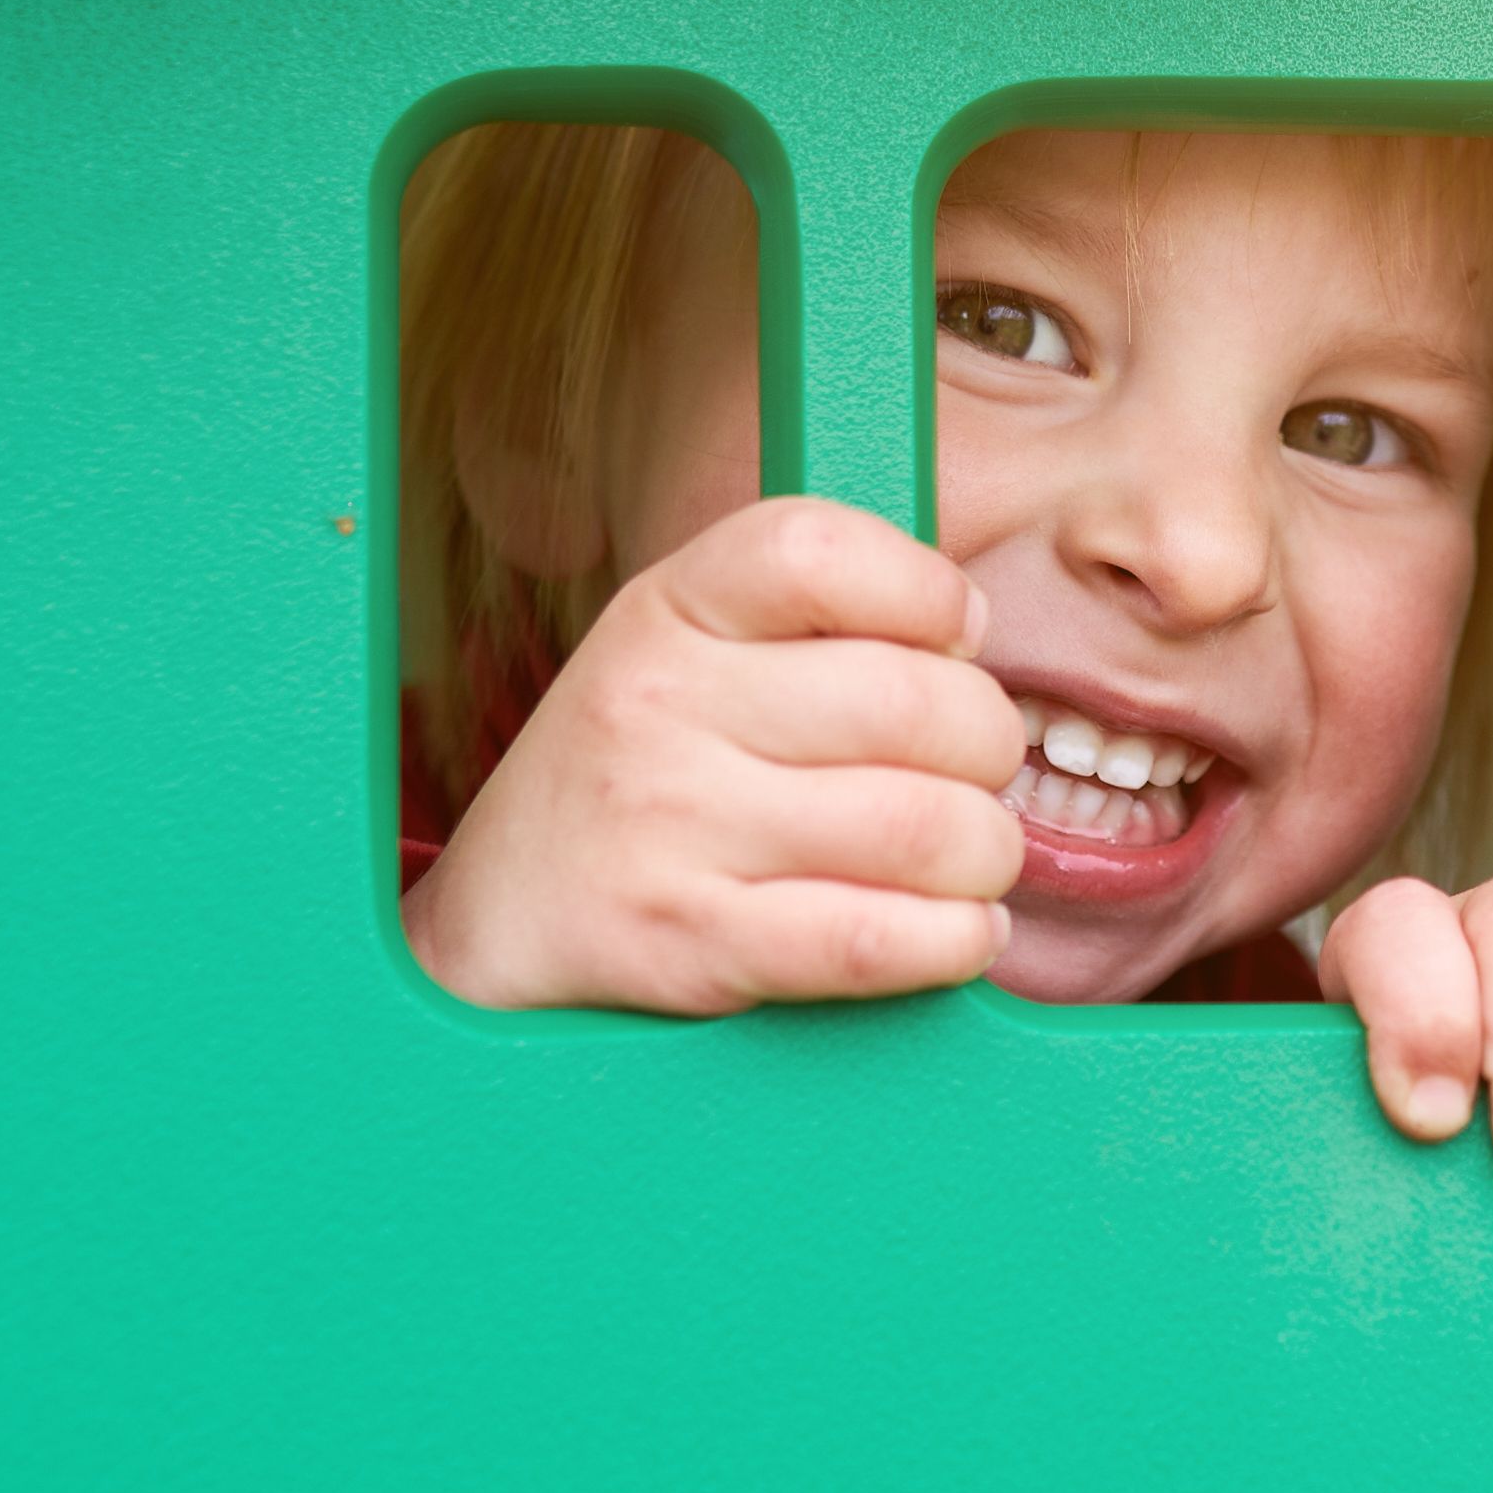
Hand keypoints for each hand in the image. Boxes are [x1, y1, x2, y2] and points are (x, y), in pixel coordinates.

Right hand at [405, 496, 1028, 1012]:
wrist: (503, 918)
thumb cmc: (642, 775)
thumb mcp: (690, 652)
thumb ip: (816, 623)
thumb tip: (970, 630)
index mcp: (669, 607)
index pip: (821, 550)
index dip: (929, 592)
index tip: (954, 637)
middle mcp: (660, 703)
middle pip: (912, 701)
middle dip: (988, 745)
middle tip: (979, 772)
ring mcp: (670, 825)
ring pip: (917, 827)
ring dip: (985, 853)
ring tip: (973, 859)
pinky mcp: (692, 942)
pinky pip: (876, 940)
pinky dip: (952, 939)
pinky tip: (954, 930)